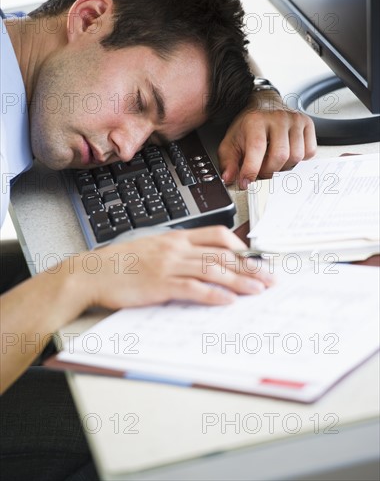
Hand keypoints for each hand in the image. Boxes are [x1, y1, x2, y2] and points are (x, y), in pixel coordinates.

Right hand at [78, 226, 273, 308]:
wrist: (92, 272)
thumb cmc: (121, 263)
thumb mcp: (153, 247)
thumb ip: (178, 252)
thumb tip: (202, 263)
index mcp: (176, 237)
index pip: (217, 235)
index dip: (241, 247)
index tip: (256, 258)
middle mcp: (176, 248)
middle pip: (222, 254)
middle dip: (250, 266)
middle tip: (269, 277)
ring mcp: (168, 265)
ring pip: (213, 270)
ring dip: (240, 281)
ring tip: (258, 290)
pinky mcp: (160, 284)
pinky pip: (193, 289)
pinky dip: (213, 295)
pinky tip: (228, 301)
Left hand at [218, 93, 316, 188]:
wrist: (264, 104)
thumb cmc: (248, 126)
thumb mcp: (231, 142)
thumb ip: (228, 162)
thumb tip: (229, 178)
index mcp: (256, 120)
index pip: (257, 149)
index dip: (251, 170)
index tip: (246, 182)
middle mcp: (278, 117)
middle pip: (280, 156)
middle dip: (269, 171)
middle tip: (261, 171)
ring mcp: (295, 120)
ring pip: (296, 156)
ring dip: (284, 167)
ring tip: (273, 161)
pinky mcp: (307, 124)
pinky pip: (309, 152)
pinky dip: (299, 160)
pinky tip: (288, 154)